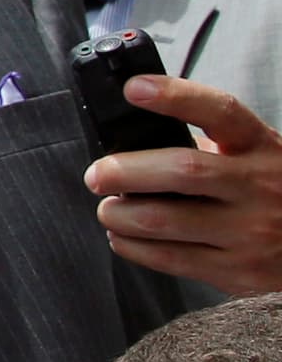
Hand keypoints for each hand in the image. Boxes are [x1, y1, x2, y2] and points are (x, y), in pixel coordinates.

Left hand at [87, 74, 281, 294]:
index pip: (220, 112)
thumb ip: (212, 147)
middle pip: (180, 170)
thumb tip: (136, 142)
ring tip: (109, 209)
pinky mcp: (238, 272)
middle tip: (98, 175)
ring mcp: (250, 232)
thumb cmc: (276, 193)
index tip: (134, 89)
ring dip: (118, 214)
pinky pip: (168, 258)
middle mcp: (260, 187)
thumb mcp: (259, 157)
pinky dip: (132, 246)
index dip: (175, 97)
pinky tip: (124, 236)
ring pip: (162, 220)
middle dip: (123, 171)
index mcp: (262, 147)